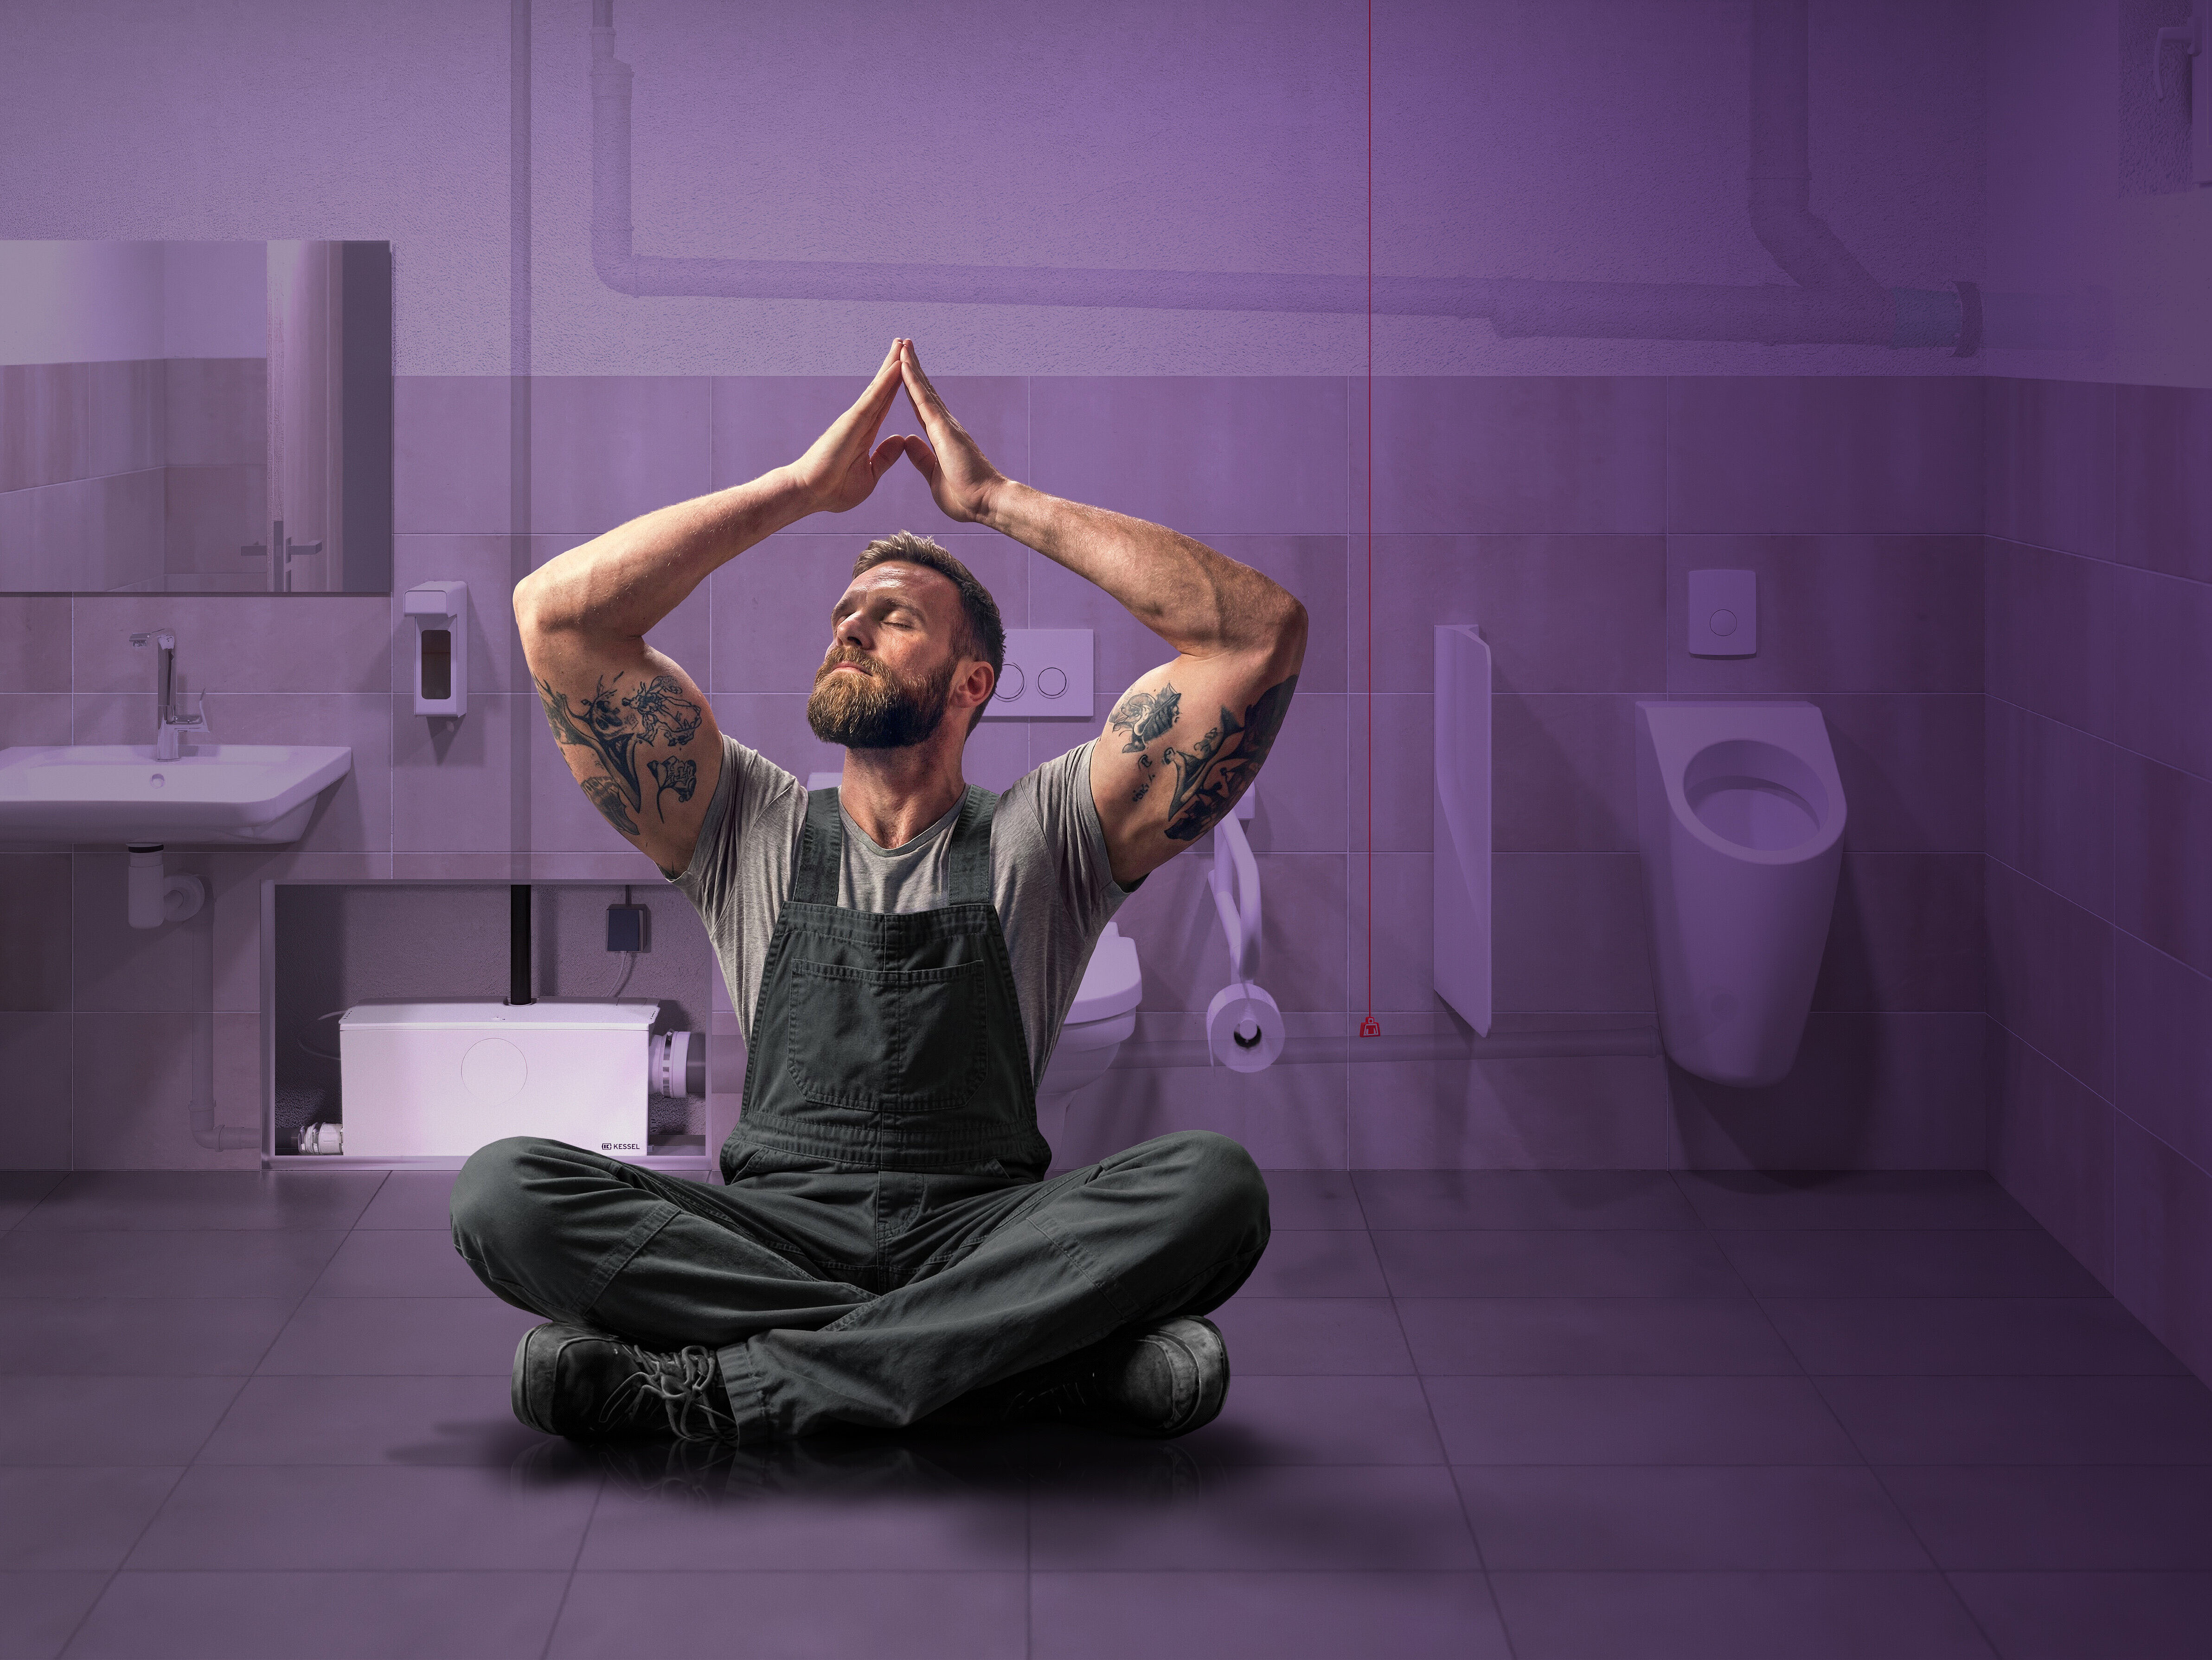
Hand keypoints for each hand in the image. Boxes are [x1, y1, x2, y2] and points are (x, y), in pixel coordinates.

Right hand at [786, 340, 911, 513]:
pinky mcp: (851, 423)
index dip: (897, 385)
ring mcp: (855, 419)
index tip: (907, 367)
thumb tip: (899, 441)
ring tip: (901, 344)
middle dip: (894, 365)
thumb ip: (884, 457)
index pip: (885, 403)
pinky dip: (884, 383)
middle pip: (882, 388)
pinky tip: (896, 368)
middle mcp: (860, 420)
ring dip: (890, 365)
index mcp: (865, 432)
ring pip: (878, 388)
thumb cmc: (833, 489)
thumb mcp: (869, 474)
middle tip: (904, 342)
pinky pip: (872, 399)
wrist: (809, 494)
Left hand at [895, 339, 1007, 523]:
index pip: (920, 408)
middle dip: (912, 369)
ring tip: (903, 345)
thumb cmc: (966, 498)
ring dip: (912, 366)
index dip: (910, 389)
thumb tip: (908, 440)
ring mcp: (944, 424)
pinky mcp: (943, 428)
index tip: (903, 372)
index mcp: (939, 438)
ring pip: (923, 389)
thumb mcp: (933, 476)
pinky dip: (912, 380)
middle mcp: (944, 425)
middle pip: (923, 391)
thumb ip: (921, 458)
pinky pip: (923, 399)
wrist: (986, 503)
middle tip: (904, 347)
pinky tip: (904, 364)